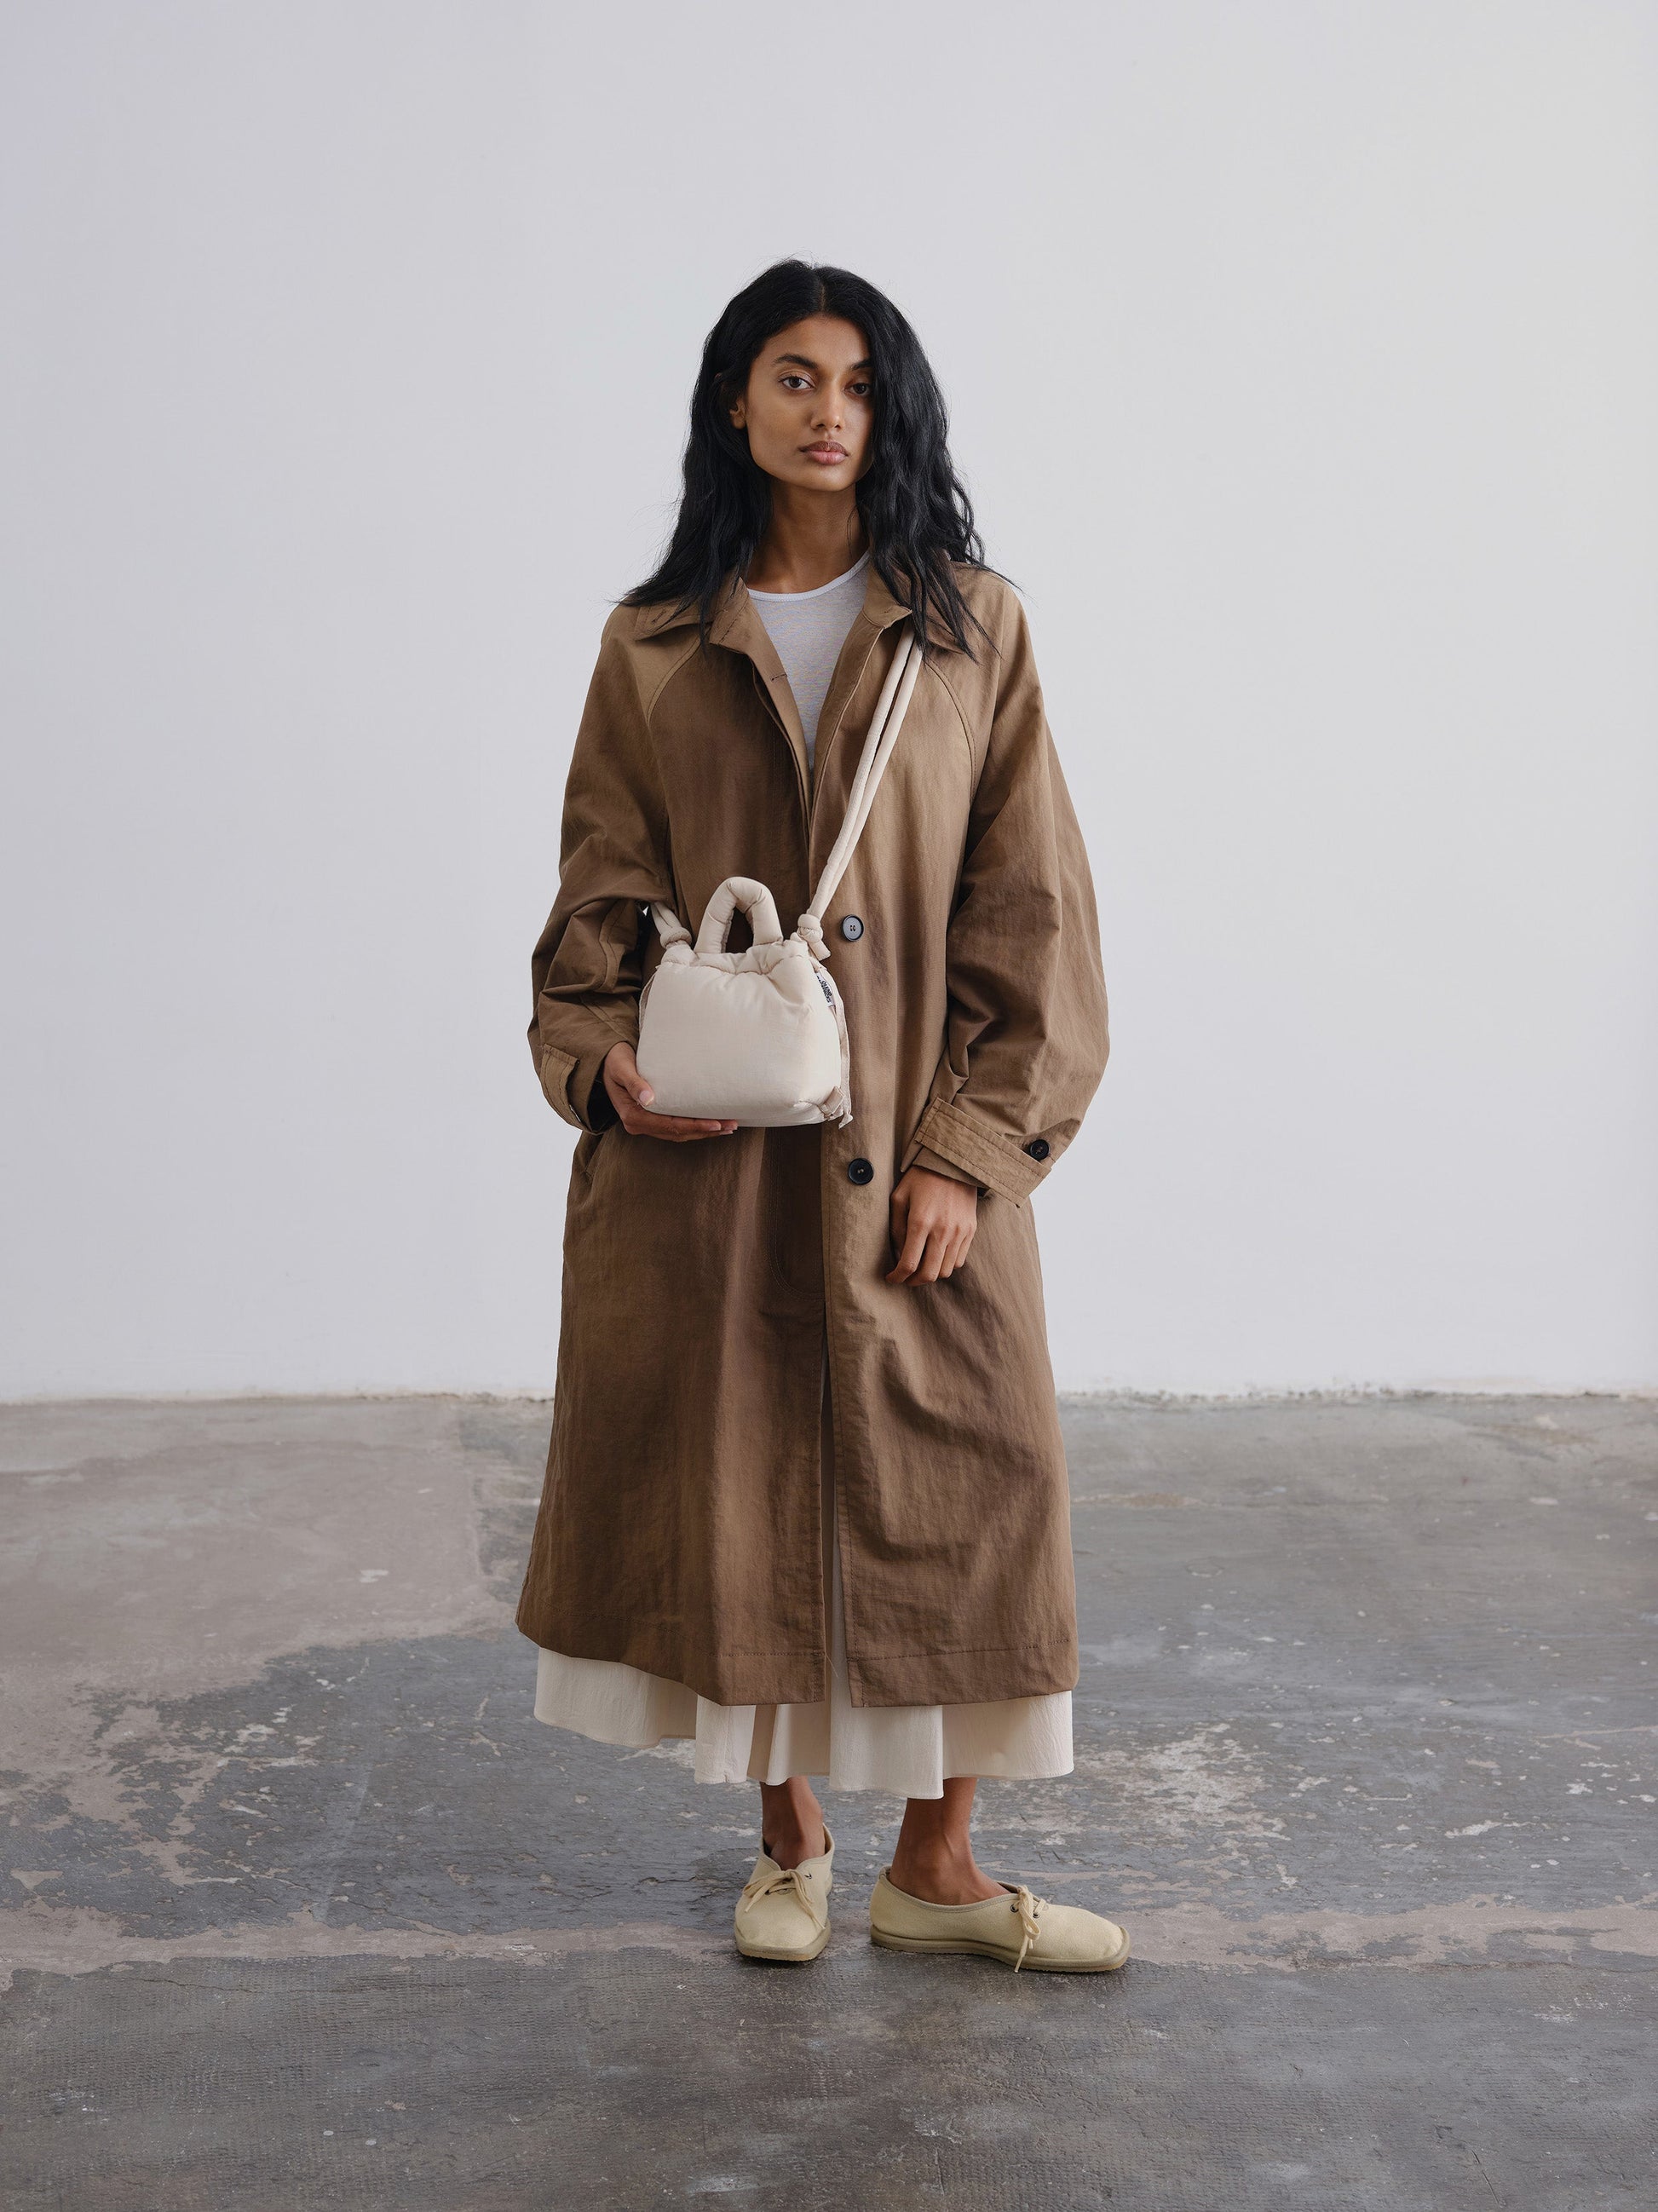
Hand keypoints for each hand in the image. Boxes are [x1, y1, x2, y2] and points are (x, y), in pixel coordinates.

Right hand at [602, 1042, 737, 1140]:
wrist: (606, 1061)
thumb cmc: (615, 1061)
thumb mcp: (621, 1068)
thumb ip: (634, 1083)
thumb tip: (649, 1099)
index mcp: (632, 1115)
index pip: (670, 1125)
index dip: (695, 1126)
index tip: (716, 1123)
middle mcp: (639, 1124)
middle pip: (678, 1133)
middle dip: (706, 1131)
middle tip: (731, 1126)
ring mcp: (645, 1123)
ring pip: (679, 1133)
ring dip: (704, 1131)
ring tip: (728, 1127)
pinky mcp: (651, 1118)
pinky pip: (676, 1127)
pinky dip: (695, 1127)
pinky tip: (711, 1123)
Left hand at [887, 1165, 976, 1285]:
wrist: (953, 1163)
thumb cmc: (921, 1178)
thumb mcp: (899, 1197)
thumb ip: (896, 1228)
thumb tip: (898, 1255)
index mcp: (920, 1222)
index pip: (909, 1263)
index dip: (897, 1277)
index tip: (891, 1278)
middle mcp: (942, 1231)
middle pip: (929, 1274)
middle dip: (913, 1282)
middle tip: (905, 1278)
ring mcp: (959, 1232)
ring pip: (945, 1271)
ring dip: (931, 1274)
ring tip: (921, 1267)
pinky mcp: (971, 1231)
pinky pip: (959, 1260)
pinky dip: (946, 1265)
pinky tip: (936, 1256)